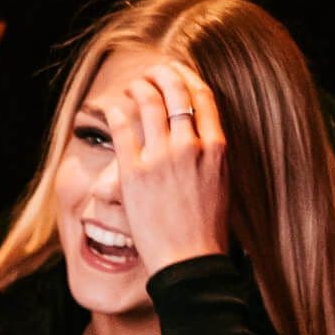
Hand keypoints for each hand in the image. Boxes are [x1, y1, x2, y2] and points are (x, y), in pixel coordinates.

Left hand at [99, 60, 227, 274]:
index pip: (202, 97)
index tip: (178, 74)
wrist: (190, 262)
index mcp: (216, 148)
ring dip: (139, 88)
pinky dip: (117, 113)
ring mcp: (161, 158)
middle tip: (153, 72)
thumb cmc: (207, 230)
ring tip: (132, 86)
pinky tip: (113, 109)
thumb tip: (200, 137)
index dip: (188, 79)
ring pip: (148, 104)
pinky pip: (122, 129)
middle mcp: (190, 146)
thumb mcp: (221, 184)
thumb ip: (210, 155)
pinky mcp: (134, 172)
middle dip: (162, 75)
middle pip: (175, 92)